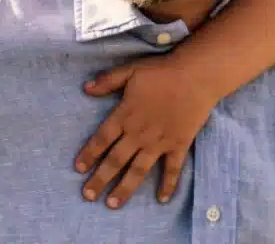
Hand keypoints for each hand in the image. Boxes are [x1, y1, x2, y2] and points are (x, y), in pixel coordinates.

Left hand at [74, 57, 214, 208]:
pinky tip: (162, 199)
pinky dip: (168, 185)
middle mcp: (139, 133)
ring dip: (125, 188)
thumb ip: (108, 81)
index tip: (78, 168)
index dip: (89, 154)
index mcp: (125, 115)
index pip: (102, 139)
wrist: (196, 76)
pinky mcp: (179, 145)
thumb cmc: (161, 72)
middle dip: (100, 179)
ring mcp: (159, 142)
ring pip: (138, 170)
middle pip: (116, 160)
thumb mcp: (130, 71)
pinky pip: (172, 169)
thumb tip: (86, 88)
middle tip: (88, 195)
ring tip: (112, 205)